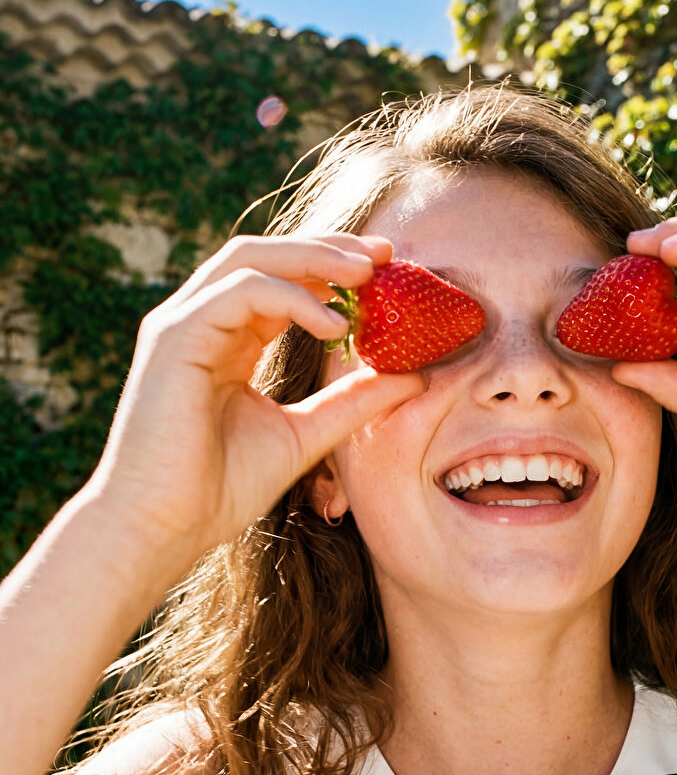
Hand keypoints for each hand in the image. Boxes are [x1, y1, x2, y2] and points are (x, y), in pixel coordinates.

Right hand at [89, 233, 423, 570]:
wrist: (163, 527)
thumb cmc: (219, 489)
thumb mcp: (304, 435)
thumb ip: (352, 402)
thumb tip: (415, 377)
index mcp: (226, 340)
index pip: (280, 281)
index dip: (331, 268)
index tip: (388, 268)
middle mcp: (201, 323)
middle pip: (265, 255)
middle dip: (327, 248)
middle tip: (386, 253)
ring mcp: (182, 325)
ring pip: (248, 259)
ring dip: (312, 258)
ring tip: (367, 274)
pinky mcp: (173, 337)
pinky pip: (238, 292)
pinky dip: (290, 298)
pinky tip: (333, 324)